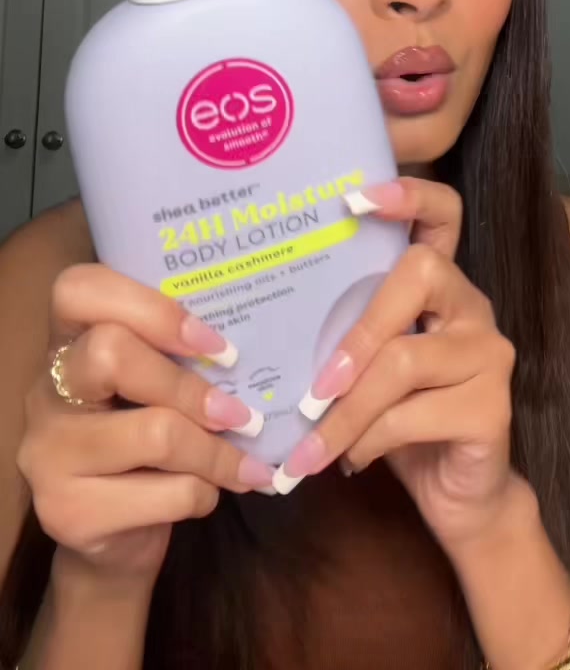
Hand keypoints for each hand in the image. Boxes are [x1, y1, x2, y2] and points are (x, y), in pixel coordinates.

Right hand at [17, 264, 274, 584]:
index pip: (80, 289)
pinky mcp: (68, 514)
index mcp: (66, 343)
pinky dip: (203, 494)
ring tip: (246, 465)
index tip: (216, 346)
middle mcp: (45, 392)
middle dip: (190, 386)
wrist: (110, 543)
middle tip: (240, 413)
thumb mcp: (152, 389)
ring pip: (153, 433)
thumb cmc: (144, 445)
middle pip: (111, 353)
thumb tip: (261, 338)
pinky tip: (207, 495)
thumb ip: (177, 357)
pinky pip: (165, 494)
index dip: (152, 308)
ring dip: (216, 452)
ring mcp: (48, 455)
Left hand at [274, 177, 519, 557]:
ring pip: (403, 360)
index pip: (443, 214)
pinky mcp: (494, 407)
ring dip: (345, 410)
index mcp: (441, 286)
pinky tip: (350, 461)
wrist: (459, 497)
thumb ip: (344, 335)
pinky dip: (367, 441)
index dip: (409, 195)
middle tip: (316, 384)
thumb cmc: (401, 423)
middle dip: (358, 328)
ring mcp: (489, 353)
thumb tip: (261, 323)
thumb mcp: (368, 370)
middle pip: (421, 272)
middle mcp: (472, 306)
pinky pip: (413, 415)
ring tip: (310, 446)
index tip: (354, 198)